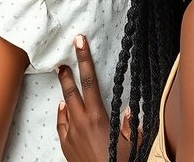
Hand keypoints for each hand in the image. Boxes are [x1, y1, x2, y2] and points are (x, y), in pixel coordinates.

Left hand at [56, 34, 131, 161]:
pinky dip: (62, 113)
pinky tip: (63, 108)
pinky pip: (61, 124)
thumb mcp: (131, 141)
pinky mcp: (66, 146)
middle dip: (67, 72)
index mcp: (98, 116)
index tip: (79, 42)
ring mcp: (71, 134)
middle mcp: (81, 122)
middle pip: (71, 90)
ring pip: (65, 106)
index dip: (84, 59)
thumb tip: (127, 109)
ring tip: (62, 78)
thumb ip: (129, 123)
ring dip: (64, 92)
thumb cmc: (119, 161)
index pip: (89, 80)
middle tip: (62, 59)